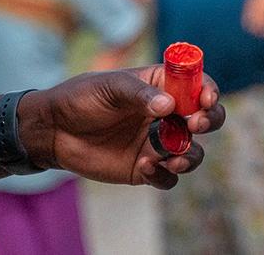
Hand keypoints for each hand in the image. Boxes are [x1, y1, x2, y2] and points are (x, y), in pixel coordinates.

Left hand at [18, 66, 224, 189]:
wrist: (54, 131)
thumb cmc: (81, 98)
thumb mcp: (109, 87)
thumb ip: (139, 94)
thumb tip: (170, 106)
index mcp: (160, 86)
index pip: (195, 85)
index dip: (207, 90)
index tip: (205, 100)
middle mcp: (165, 114)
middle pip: (205, 118)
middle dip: (209, 121)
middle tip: (194, 125)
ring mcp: (156, 142)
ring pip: (192, 152)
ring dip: (190, 156)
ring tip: (172, 158)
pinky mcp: (145, 168)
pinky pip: (168, 177)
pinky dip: (163, 175)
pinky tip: (143, 167)